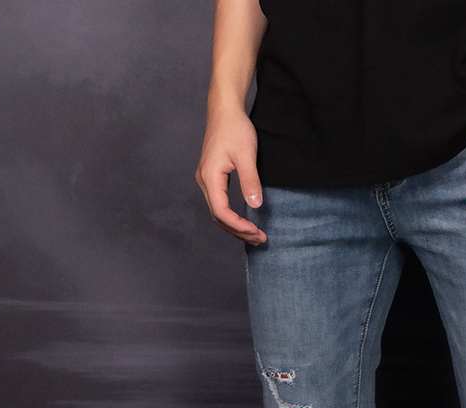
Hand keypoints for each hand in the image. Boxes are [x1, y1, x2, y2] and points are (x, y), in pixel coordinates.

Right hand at [195, 110, 265, 244]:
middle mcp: (204, 181)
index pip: (221, 211)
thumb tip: (255, 204)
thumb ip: (250, 180)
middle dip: (239, 231)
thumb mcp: (246, 154)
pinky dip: (232, 217)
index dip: (239, 226)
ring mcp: (207, 180)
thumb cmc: (235, 128)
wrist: (225, 110)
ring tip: (255, 235)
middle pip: (218, 217)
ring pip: (218, 213)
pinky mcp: (212, 178)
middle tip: (260, 239)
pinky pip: (220, 204)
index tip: (257, 232)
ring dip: (235, 227)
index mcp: (210, 177)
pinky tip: (245, 222)